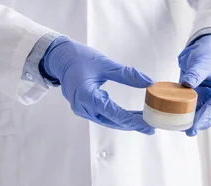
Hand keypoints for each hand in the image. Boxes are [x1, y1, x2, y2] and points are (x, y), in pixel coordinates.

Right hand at [40, 36, 154, 134]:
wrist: (60, 58)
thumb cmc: (80, 58)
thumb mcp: (106, 64)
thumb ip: (128, 75)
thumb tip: (149, 82)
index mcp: (86, 96)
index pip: (114, 113)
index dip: (132, 121)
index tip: (147, 125)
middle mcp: (83, 106)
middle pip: (112, 120)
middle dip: (132, 124)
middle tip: (151, 126)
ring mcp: (82, 109)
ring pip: (108, 121)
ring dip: (125, 122)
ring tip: (144, 122)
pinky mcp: (83, 108)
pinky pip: (103, 116)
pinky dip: (117, 117)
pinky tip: (130, 117)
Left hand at [178, 35, 210, 136]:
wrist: (203, 52)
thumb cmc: (208, 56)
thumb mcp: (203, 63)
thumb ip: (196, 73)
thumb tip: (187, 84)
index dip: (203, 117)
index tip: (194, 125)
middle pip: (207, 118)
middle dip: (197, 124)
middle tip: (186, 130)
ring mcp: (206, 103)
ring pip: (198, 118)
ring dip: (189, 122)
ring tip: (177, 127)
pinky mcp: (196, 102)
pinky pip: (189, 112)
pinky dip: (182, 115)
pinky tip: (172, 119)